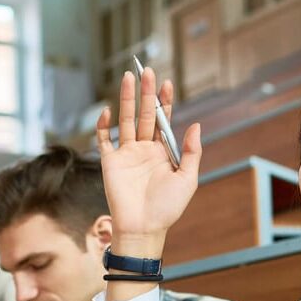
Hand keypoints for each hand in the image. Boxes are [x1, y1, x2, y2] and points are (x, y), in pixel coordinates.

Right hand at [95, 67, 202, 256]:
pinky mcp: (110, 163)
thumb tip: (195, 124)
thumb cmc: (167, 208)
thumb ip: (191, 152)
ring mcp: (126, 154)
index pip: (163, 121)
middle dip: (146, 93)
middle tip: (147, 70)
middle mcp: (143, 149)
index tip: (167, 82)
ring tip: (129, 77)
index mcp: (162, 152)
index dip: (165, 102)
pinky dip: (104, 125)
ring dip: (127, 99)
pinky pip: (105, 140)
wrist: (144, 229)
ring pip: (126, 120)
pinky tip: (109, 110)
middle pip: (144, 114)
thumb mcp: (188, 179)